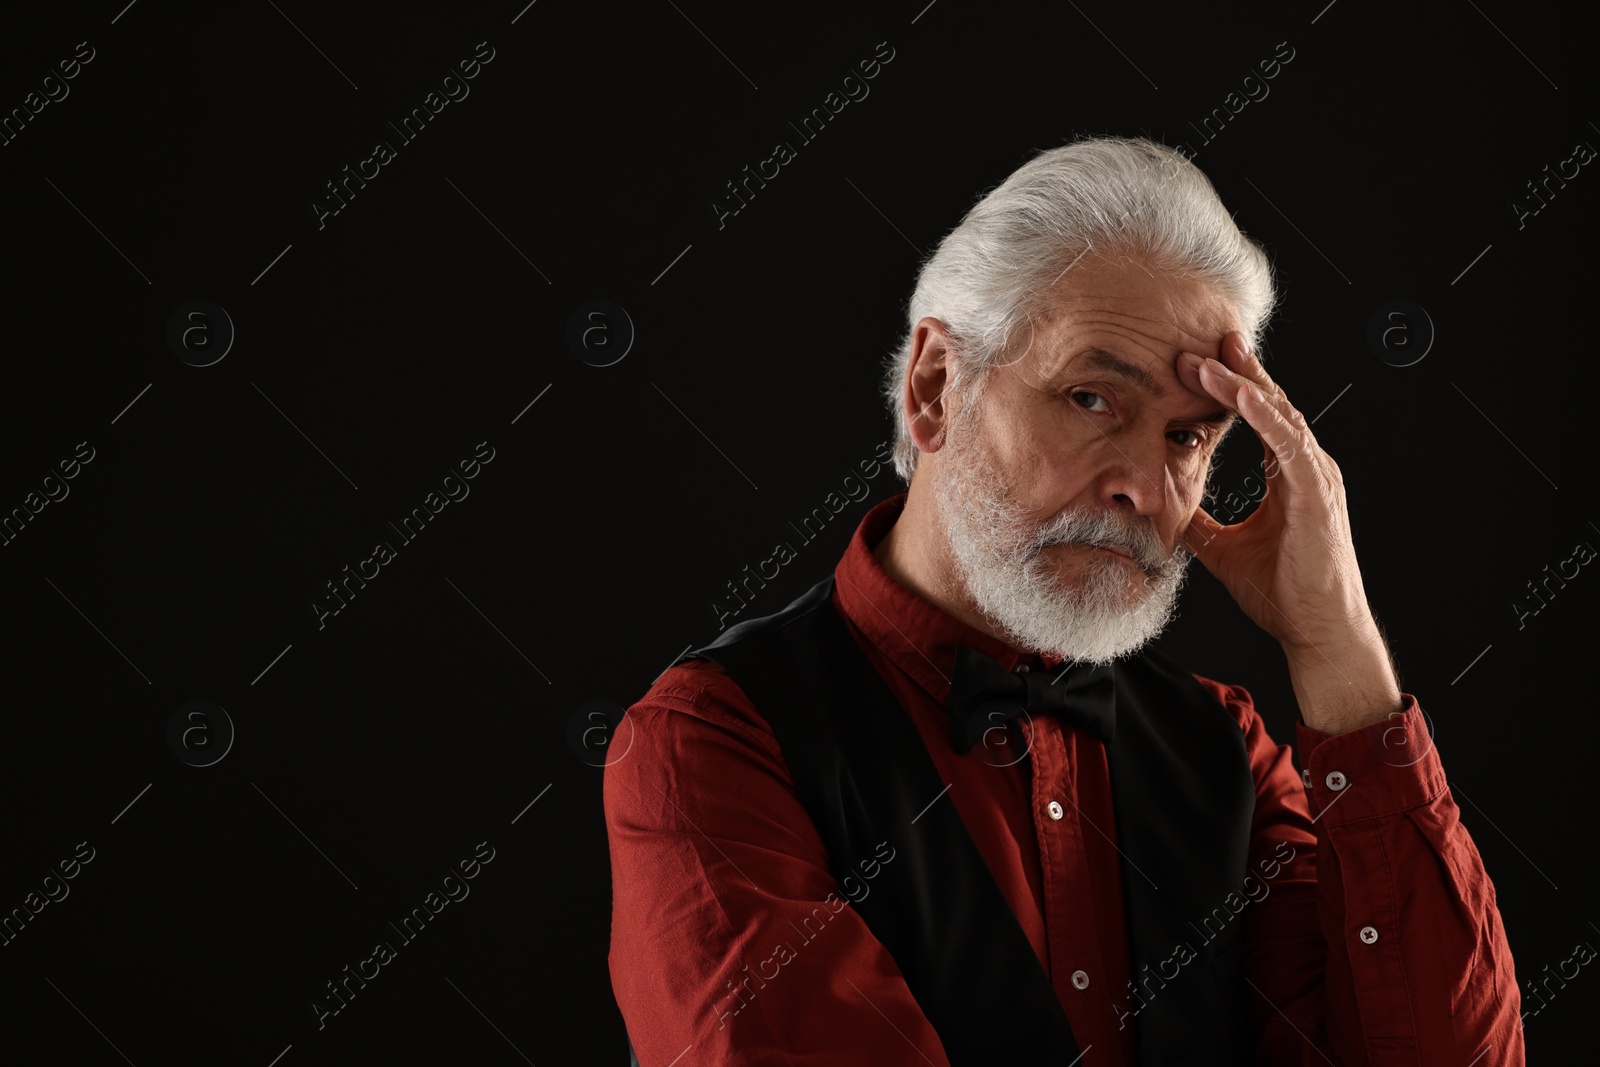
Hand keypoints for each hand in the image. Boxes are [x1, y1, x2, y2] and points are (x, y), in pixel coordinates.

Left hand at [1175, 332, 1398, 731]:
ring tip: (1207, 359)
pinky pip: (1289, 445)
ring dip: (1242, 385)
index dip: (1229, 389)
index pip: (1259, 418)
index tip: (1195, 364)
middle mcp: (1307, 469)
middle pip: (1270, 405)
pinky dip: (1266, 417)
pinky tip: (1242, 394)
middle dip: (1235, 371)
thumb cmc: (1283, 593)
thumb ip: (1201, 522)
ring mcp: (1315, 479)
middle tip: (1201, 341)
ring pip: (1278, 416)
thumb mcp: (1224, 548)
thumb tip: (1165, 508)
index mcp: (1288, 477)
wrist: (1315, 631)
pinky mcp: (1316, 496)